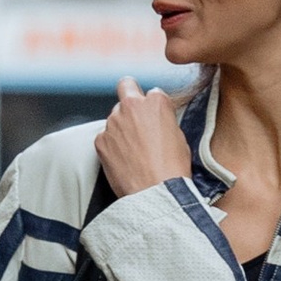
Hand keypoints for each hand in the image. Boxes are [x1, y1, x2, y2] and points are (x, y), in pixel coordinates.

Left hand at [93, 78, 194, 200]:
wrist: (156, 193)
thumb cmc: (172, 169)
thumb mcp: (179, 137)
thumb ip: (164, 120)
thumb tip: (157, 123)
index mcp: (156, 102)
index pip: (152, 93)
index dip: (154, 107)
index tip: (154, 119)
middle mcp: (132, 106)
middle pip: (126, 87)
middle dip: (129, 96)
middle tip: (134, 116)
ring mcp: (113, 122)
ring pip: (114, 116)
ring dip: (121, 127)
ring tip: (133, 150)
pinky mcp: (100, 140)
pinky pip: (104, 137)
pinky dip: (111, 146)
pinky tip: (123, 160)